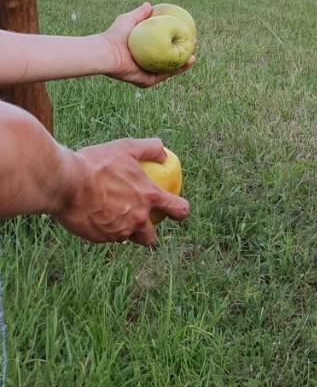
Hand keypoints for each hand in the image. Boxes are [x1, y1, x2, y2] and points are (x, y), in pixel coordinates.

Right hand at [54, 138, 188, 246]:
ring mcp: (118, 231)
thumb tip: (163, 152)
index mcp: (149, 198)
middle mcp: (138, 219)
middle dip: (148, 233)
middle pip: (151, 237)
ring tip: (112, 217)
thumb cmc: (97, 163)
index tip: (177, 210)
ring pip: (126, 238)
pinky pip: (105, 237)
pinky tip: (94, 216)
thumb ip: (149, 148)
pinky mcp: (98, 238)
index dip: (181, 211)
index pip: (179, 210)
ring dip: (124, 231)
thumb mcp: (126, 147)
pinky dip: (103, 229)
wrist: (65, 183)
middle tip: (140, 221)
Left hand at [99, 3, 195, 87]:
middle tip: (193, 46)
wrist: (106, 52)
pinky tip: (187, 63)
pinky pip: (164, 76)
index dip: (176, 42)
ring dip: (184, 65)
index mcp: (143, 52)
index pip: (163, 48)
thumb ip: (139, 13)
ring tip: (194, 57)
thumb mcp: (129, 19)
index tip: (186, 35)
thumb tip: (150, 4)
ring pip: (170, 70)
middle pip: (169, 60)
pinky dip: (177, 71)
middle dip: (183, 55)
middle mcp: (146, 64)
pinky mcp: (146, 81)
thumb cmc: (115, 35)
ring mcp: (146, 73)